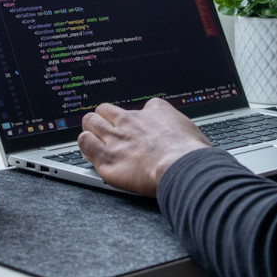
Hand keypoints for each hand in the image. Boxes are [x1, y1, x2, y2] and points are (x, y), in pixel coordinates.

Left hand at [78, 97, 210, 196]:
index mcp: (154, 111)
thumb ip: (178, 128)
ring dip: (91, 128)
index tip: (135, 128)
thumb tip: (183, 135)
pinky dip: (85, 144)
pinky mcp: (106, 158)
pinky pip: (85, 143)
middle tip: (105, 128)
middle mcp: (131, 121)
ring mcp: (116, 138)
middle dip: (103, 117)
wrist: (182, 167)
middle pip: (105, 109)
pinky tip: (88, 148)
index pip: (138, 108)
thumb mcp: (190, 129)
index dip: (134, 118)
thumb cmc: (191, 153)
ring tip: (92, 136)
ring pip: (91, 122)